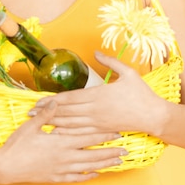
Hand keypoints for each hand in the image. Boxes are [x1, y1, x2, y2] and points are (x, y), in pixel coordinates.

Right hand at [0, 99, 127, 184]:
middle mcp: (65, 156)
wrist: (5, 167)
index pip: (87, 137)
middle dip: (110, 152)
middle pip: (93, 154)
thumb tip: (55, 102)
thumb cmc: (17, 145)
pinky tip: (95, 175)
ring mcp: (61, 169)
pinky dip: (87, 177)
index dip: (104, 135)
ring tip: (117, 163)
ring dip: (104, 164)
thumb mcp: (31, 126)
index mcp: (60, 142)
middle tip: (126, 151)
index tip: (118, 133)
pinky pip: (75, 178)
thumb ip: (46, 114)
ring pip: (88, 167)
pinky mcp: (55, 178)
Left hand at [29, 51, 165, 135]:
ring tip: (38, 122)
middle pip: (66, 111)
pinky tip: (57, 133)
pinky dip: (67, 133)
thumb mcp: (128, 72)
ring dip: (53, 122)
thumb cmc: (142, 94)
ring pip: (71, 123)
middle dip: (47, 112)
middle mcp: (95, 110)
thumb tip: (96, 52)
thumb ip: (111, 61)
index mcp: (99, 94)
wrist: (153, 116)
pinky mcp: (102, 129)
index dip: (52, 100)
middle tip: (30, 113)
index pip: (70, 98)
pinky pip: (80, 132)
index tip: (39, 101)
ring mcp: (98, 121)